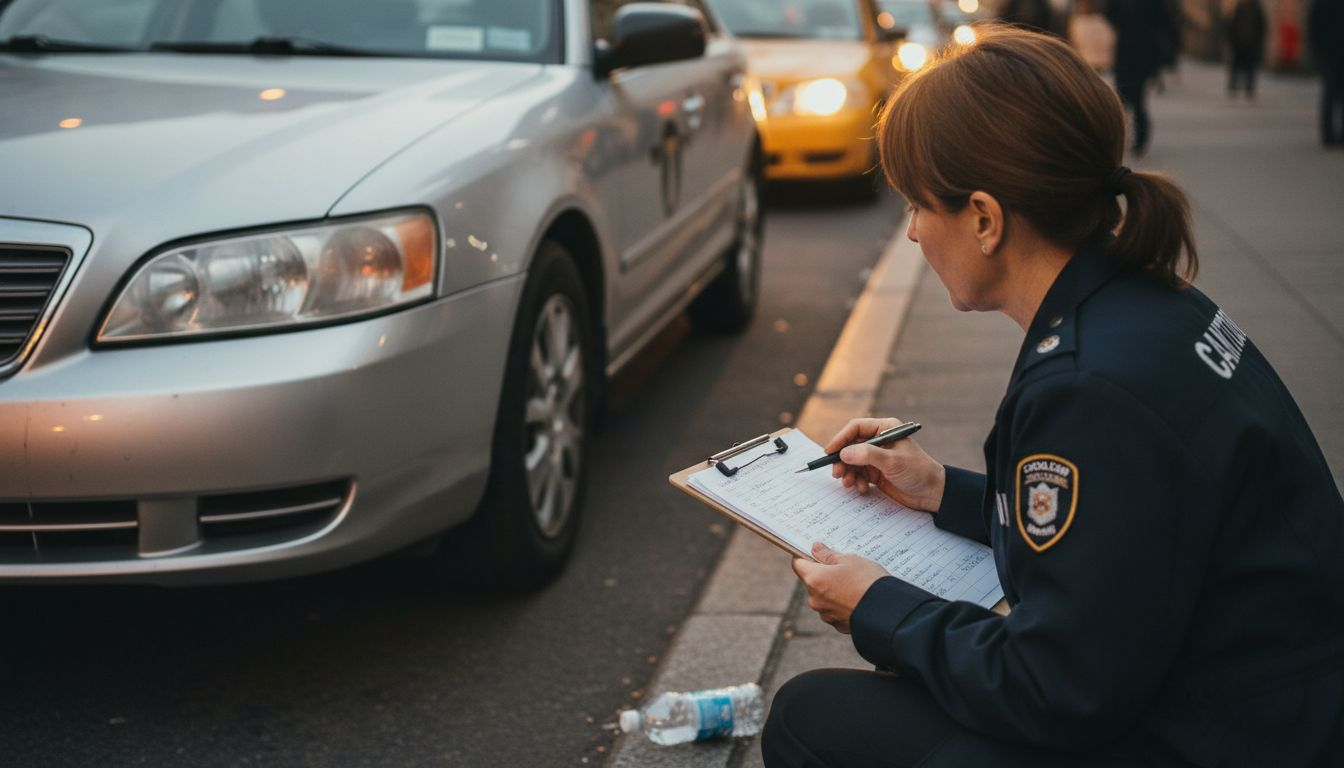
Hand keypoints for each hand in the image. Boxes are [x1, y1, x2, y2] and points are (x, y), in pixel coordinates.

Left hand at [792, 542, 888, 633]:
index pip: (798, 564)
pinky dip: (842, 604)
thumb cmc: (867, 581)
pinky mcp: (838, 625)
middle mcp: (814, 599)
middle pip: (812, 581)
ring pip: (823, 597)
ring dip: (833, 589)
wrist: (887, 613)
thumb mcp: (850, 560)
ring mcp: (825, 614)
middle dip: (823, 574)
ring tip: (854, 584)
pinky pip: (835, 610)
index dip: (804, 556)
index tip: (815, 552)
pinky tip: (858, 598)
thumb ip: (828, 554)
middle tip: (843, 567)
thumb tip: (815, 548)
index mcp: (814, 579)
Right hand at [825, 417, 944, 511]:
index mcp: (885, 429)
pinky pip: (858, 474)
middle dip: (842, 460)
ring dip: (848, 473)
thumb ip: (867, 455)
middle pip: (851, 446)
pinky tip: (862, 489)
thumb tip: (843, 453)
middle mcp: (879, 441)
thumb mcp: (892, 461)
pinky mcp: (876, 472)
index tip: (830, 452)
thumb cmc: (918, 471)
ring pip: (852, 462)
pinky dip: (856, 481)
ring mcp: (877, 457)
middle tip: (837, 473)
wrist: (933, 493)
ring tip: (849, 484)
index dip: (840, 438)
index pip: (856, 428)